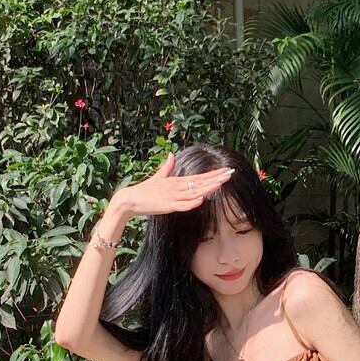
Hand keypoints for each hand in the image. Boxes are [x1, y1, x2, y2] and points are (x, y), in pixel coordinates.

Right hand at [111, 152, 233, 217]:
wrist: (129, 199)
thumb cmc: (144, 190)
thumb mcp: (158, 177)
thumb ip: (166, 167)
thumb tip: (171, 154)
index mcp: (176, 181)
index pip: (199, 177)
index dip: (214, 174)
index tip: (227, 171)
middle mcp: (177, 187)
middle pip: (200, 182)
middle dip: (216, 178)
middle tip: (231, 173)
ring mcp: (172, 196)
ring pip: (194, 192)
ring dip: (208, 188)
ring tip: (221, 184)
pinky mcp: (166, 206)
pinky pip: (181, 205)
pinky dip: (191, 203)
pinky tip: (201, 200)